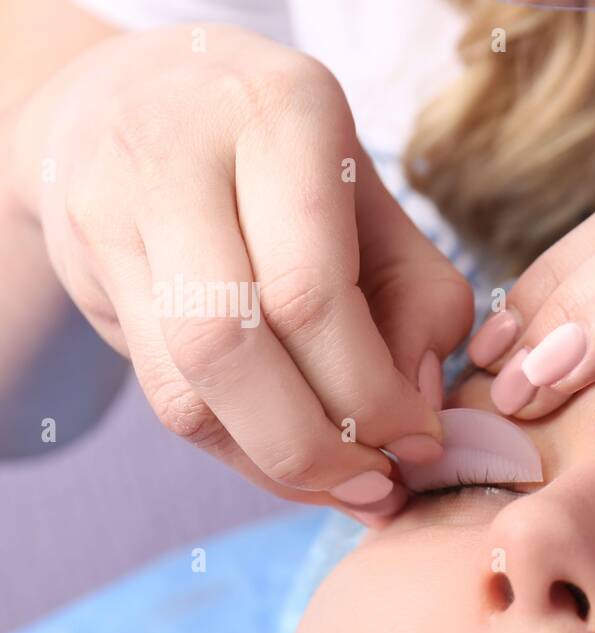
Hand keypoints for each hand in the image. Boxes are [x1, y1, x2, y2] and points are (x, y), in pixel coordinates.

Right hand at [8, 24, 470, 521]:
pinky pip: (163, 397)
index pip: (311, 290)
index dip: (371, 391)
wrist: (140, 95)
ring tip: (347, 486)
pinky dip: (240, 451)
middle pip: (229, 343)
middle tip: (381, 483)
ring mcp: (112, 212)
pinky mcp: (85, 272)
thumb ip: (420, 299)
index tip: (422, 440)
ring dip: (277, 464)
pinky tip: (294, 465)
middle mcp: (178, 155)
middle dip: (317, 444)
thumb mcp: (379, 202)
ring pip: (185, 386)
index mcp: (280, 117)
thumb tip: (416, 411)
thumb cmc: (289, 158)